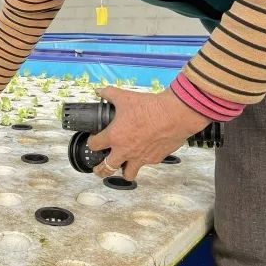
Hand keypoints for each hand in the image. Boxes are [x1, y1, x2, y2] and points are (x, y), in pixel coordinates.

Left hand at [87, 87, 210, 180]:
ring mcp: (140, 158)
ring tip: (121, 167)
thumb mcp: (125, 97)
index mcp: (114, 137)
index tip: (94, 140)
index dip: (91, 143)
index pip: (94, 146)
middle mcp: (125, 151)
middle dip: (100, 170)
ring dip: (122, 171)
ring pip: (127, 174)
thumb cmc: (150, 107)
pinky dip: (143, 161)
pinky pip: (146, 164)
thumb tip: (99, 90)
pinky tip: (143, 153)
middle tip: (98, 168)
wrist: (174, 115)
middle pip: (106, 169)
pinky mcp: (154, 159)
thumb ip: (109, 93)